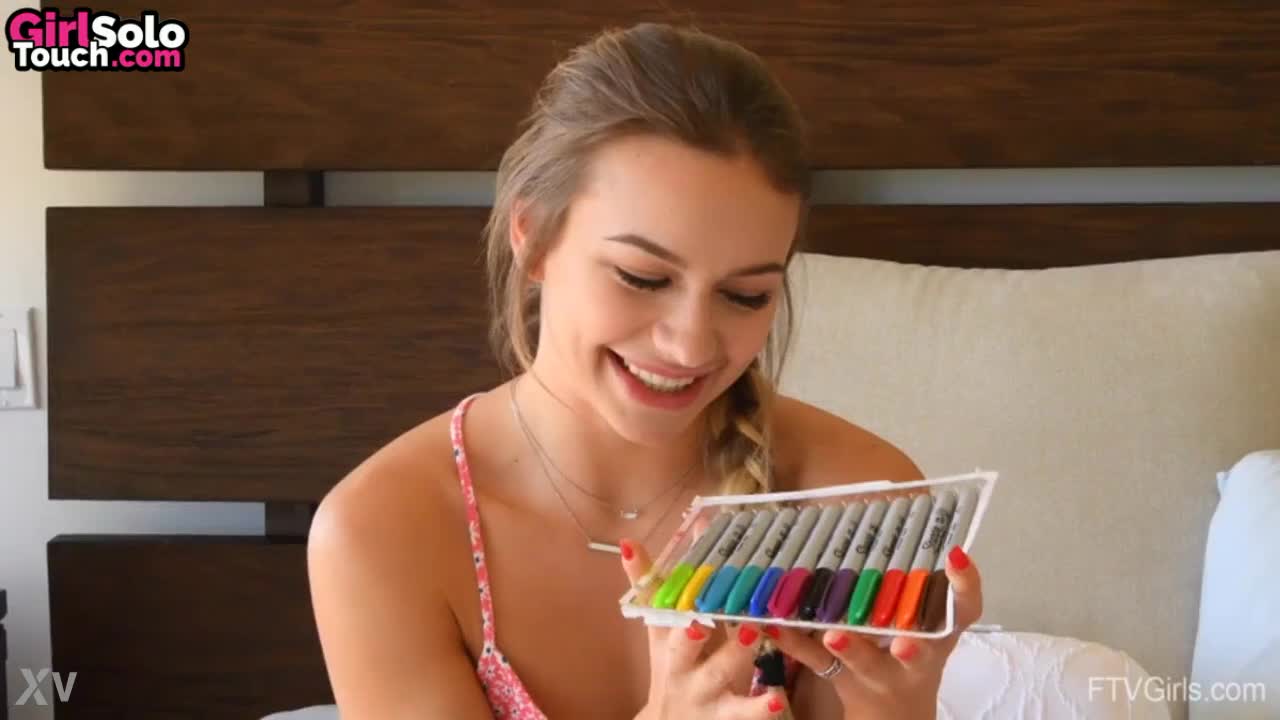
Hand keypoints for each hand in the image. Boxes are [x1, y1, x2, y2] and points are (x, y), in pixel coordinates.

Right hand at [620, 538, 789, 719]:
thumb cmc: (675, 669)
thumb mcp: (661, 634)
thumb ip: (655, 586)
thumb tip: (629, 541)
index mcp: (666, 639)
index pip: (659, 603)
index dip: (657, 579)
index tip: (652, 548)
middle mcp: (681, 666)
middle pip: (683, 645)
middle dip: (694, 625)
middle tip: (706, 597)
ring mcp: (704, 694)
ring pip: (720, 675)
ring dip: (737, 654)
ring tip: (755, 633)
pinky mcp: (728, 719)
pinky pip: (746, 714)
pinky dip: (762, 708)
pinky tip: (778, 698)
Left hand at [768, 546, 982, 719]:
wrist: (892, 712)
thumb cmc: (909, 651)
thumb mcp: (928, 620)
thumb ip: (922, 578)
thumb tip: (910, 515)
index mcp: (939, 634)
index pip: (965, 610)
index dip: (966, 586)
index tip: (956, 555)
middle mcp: (913, 656)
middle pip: (917, 652)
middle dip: (912, 648)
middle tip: (904, 642)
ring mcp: (876, 671)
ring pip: (864, 662)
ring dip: (850, 649)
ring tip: (833, 635)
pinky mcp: (841, 677)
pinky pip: (813, 660)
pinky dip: (792, 641)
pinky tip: (771, 623)